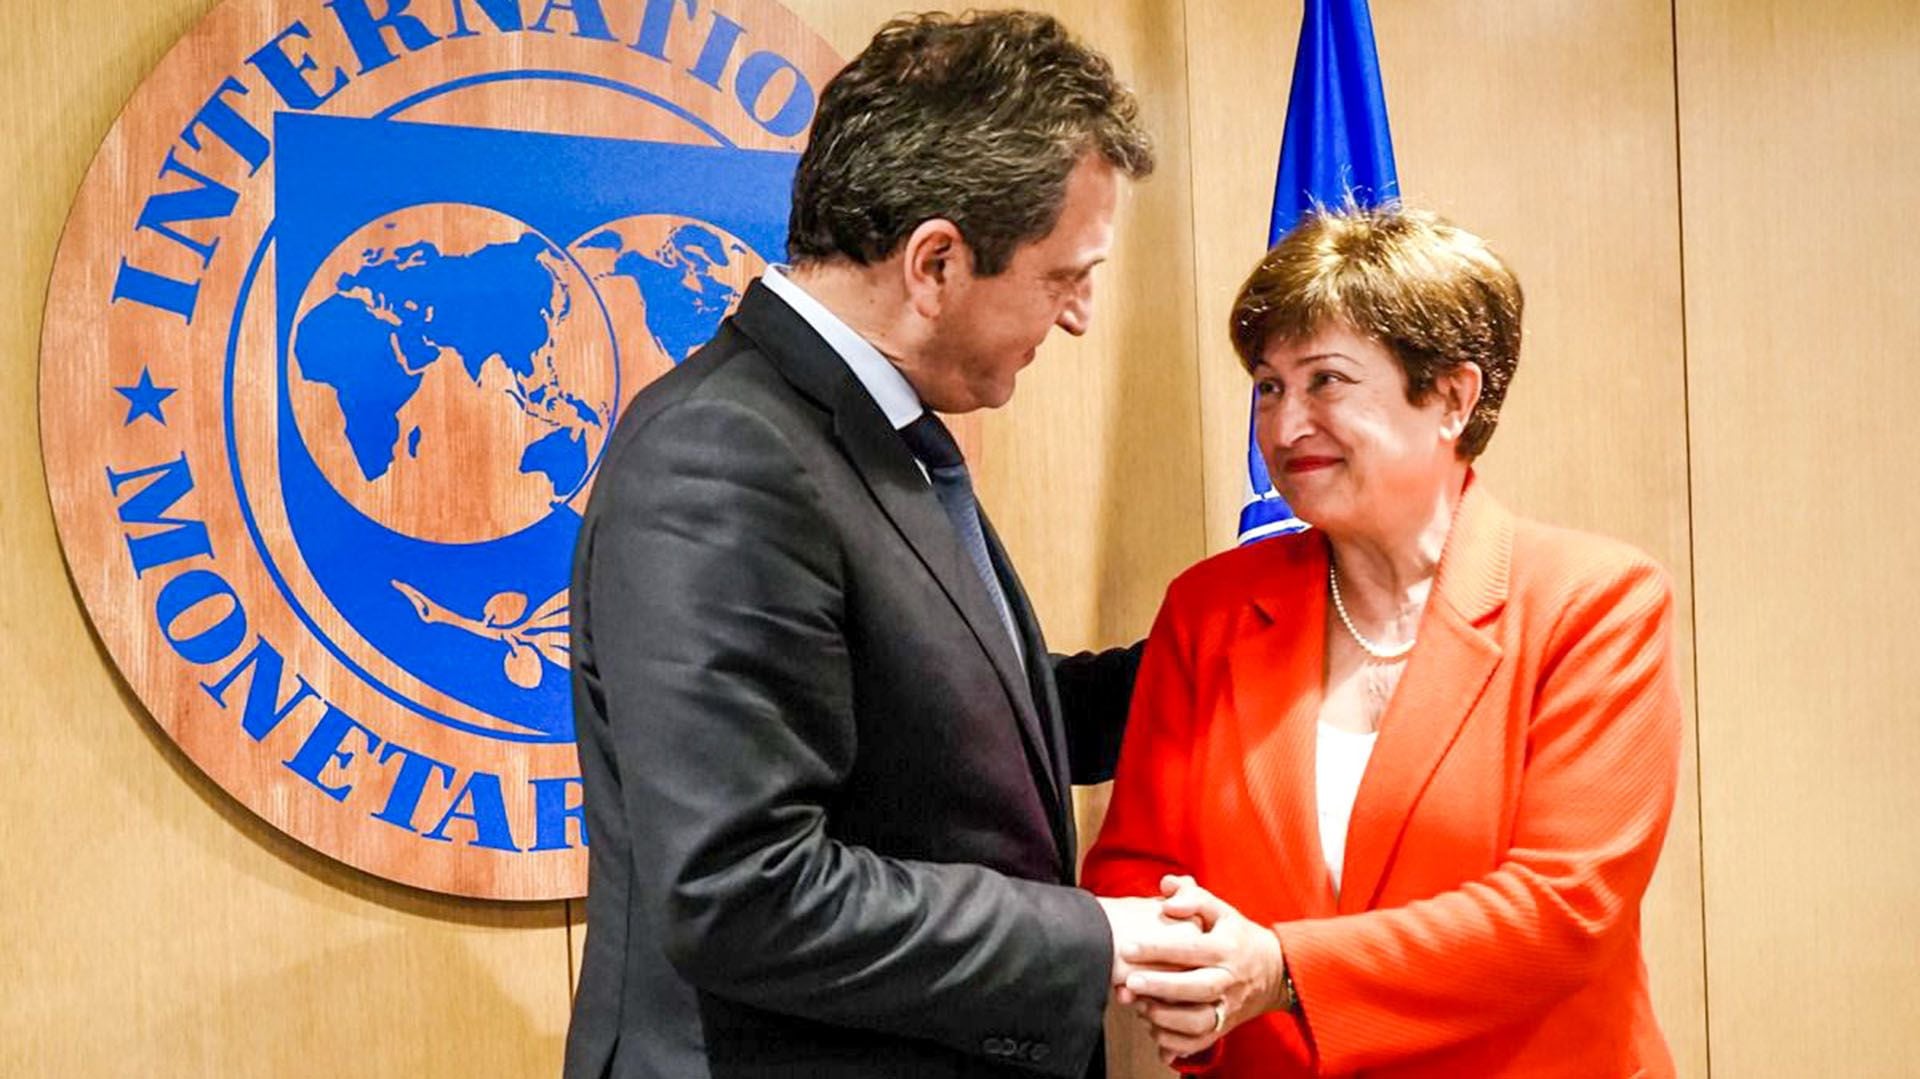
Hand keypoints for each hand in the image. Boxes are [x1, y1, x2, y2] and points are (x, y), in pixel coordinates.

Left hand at [1117, 876, 1286, 1063]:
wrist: (1276, 972)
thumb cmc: (1238, 937)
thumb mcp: (1222, 911)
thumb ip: (1194, 896)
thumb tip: (1167, 889)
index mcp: (1226, 948)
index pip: (1192, 948)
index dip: (1159, 948)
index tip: (1128, 947)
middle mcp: (1229, 979)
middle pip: (1197, 987)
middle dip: (1161, 986)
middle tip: (1129, 982)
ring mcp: (1228, 1006)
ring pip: (1200, 1021)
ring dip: (1167, 1018)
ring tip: (1140, 1006)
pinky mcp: (1225, 1027)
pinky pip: (1201, 1041)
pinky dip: (1176, 1042)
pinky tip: (1154, 1029)